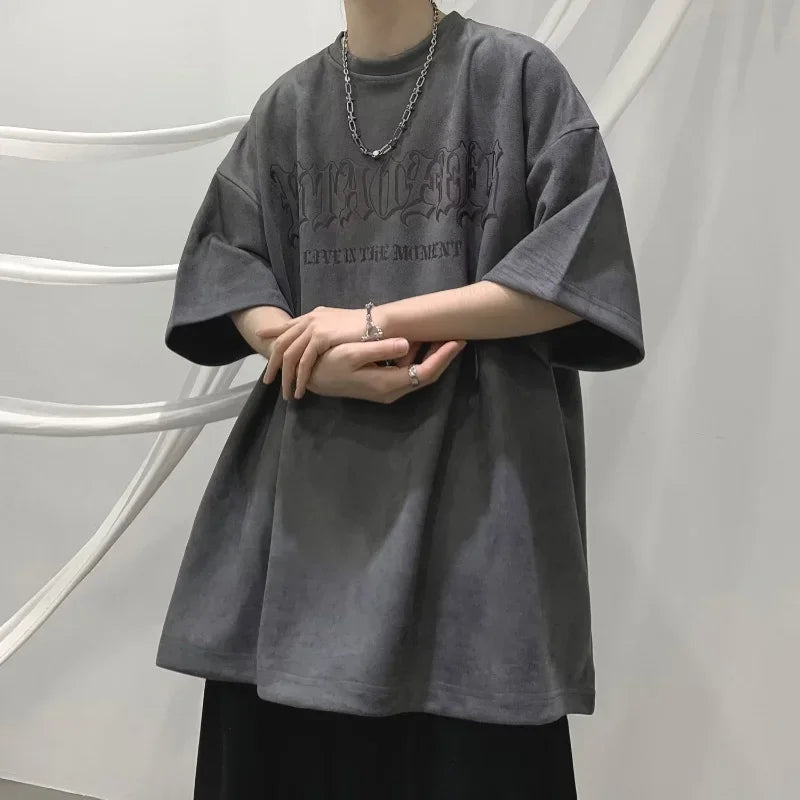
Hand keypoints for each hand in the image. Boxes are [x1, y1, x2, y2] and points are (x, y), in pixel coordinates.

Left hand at [255, 306, 365, 399]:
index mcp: (313, 315)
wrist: (380, 322)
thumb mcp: (339, 325)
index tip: (260, 339)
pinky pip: (304, 362)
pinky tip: (300, 389)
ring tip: (286, 393)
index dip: (272, 333)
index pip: (287, 326)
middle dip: (273, 364)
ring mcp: (314, 327)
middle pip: (283, 343)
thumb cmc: (365, 326)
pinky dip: (300, 378)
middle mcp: (310, 319)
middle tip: (267, 381)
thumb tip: (319, 340)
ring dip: (286, 377)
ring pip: (291, 355)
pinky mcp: (320, 337)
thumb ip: (326, 330)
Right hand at [268, 337, 467, 403]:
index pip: (426, 372)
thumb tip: (408, 344)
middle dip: (444, 355)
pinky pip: (408, 370)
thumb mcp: (351, 353)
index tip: (458, 340)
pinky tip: (419, 339)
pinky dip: (417, 356)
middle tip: (459, 334)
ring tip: (443, 332)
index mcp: (388, 384)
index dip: (444, 357)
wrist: (309, 377)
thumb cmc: (327, 364)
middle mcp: (391, 390)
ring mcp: (387, 388)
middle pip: (428, 374)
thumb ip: (380, 349)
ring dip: (431, 354)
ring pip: (418, 372)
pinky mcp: (382, 383)